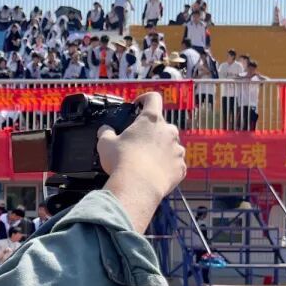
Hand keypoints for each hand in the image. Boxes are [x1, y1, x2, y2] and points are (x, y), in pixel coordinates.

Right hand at [99, 92, 186, 228]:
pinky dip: (166, 167)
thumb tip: (104, 130)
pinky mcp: (181, 167)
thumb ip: (106, 132)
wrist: (138, 186)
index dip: (145, 99)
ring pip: (171, 145)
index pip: (153, 98)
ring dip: (161, 150)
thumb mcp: (105, 143)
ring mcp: (177, 149)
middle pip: (162, 126)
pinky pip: (175, 164)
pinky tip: (154, 174)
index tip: (139, 105)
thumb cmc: (122, 162)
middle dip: (152, 133)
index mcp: (150, 120)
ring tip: (146, 162)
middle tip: (138, 144)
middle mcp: (168, 131)